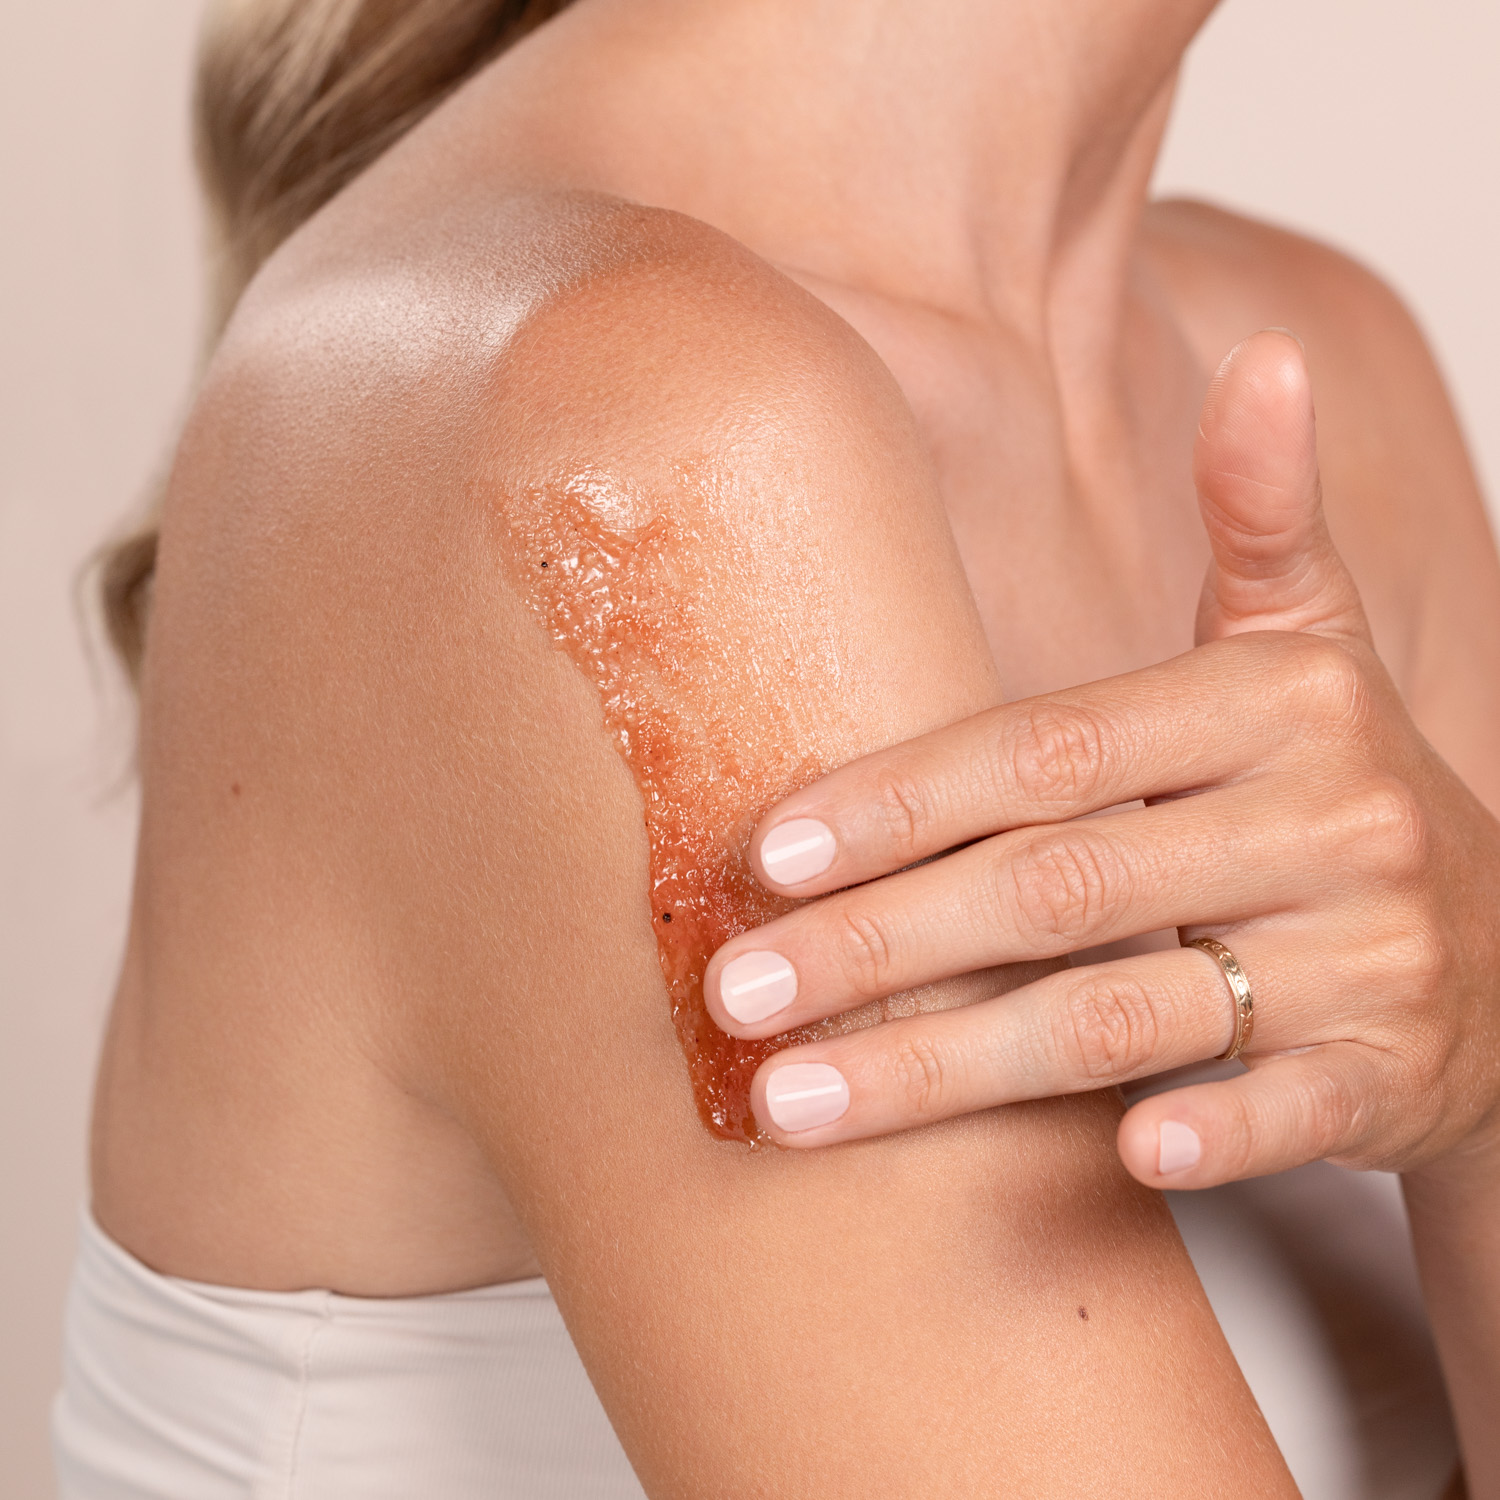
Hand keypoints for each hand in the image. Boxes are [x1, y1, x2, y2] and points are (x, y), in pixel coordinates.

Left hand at [704, 331, 1499, 1188]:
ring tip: (793, 1102)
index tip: (766, 856)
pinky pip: (1292, 1107)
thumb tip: (1264, 361)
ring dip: (950, 1068)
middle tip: (734, 996)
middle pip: (1058, 886)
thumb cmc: (1331, 790)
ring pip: (1129, 1015)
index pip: (1049, 749)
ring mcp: (1373, 954)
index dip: (900, 800)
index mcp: (1276, 700)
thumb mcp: (1310, 650)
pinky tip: (1113, 1162)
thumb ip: (1262, 522)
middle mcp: (1330, 818)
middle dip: (879, 946)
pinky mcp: (1399, 1071)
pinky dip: (1208, 1132)